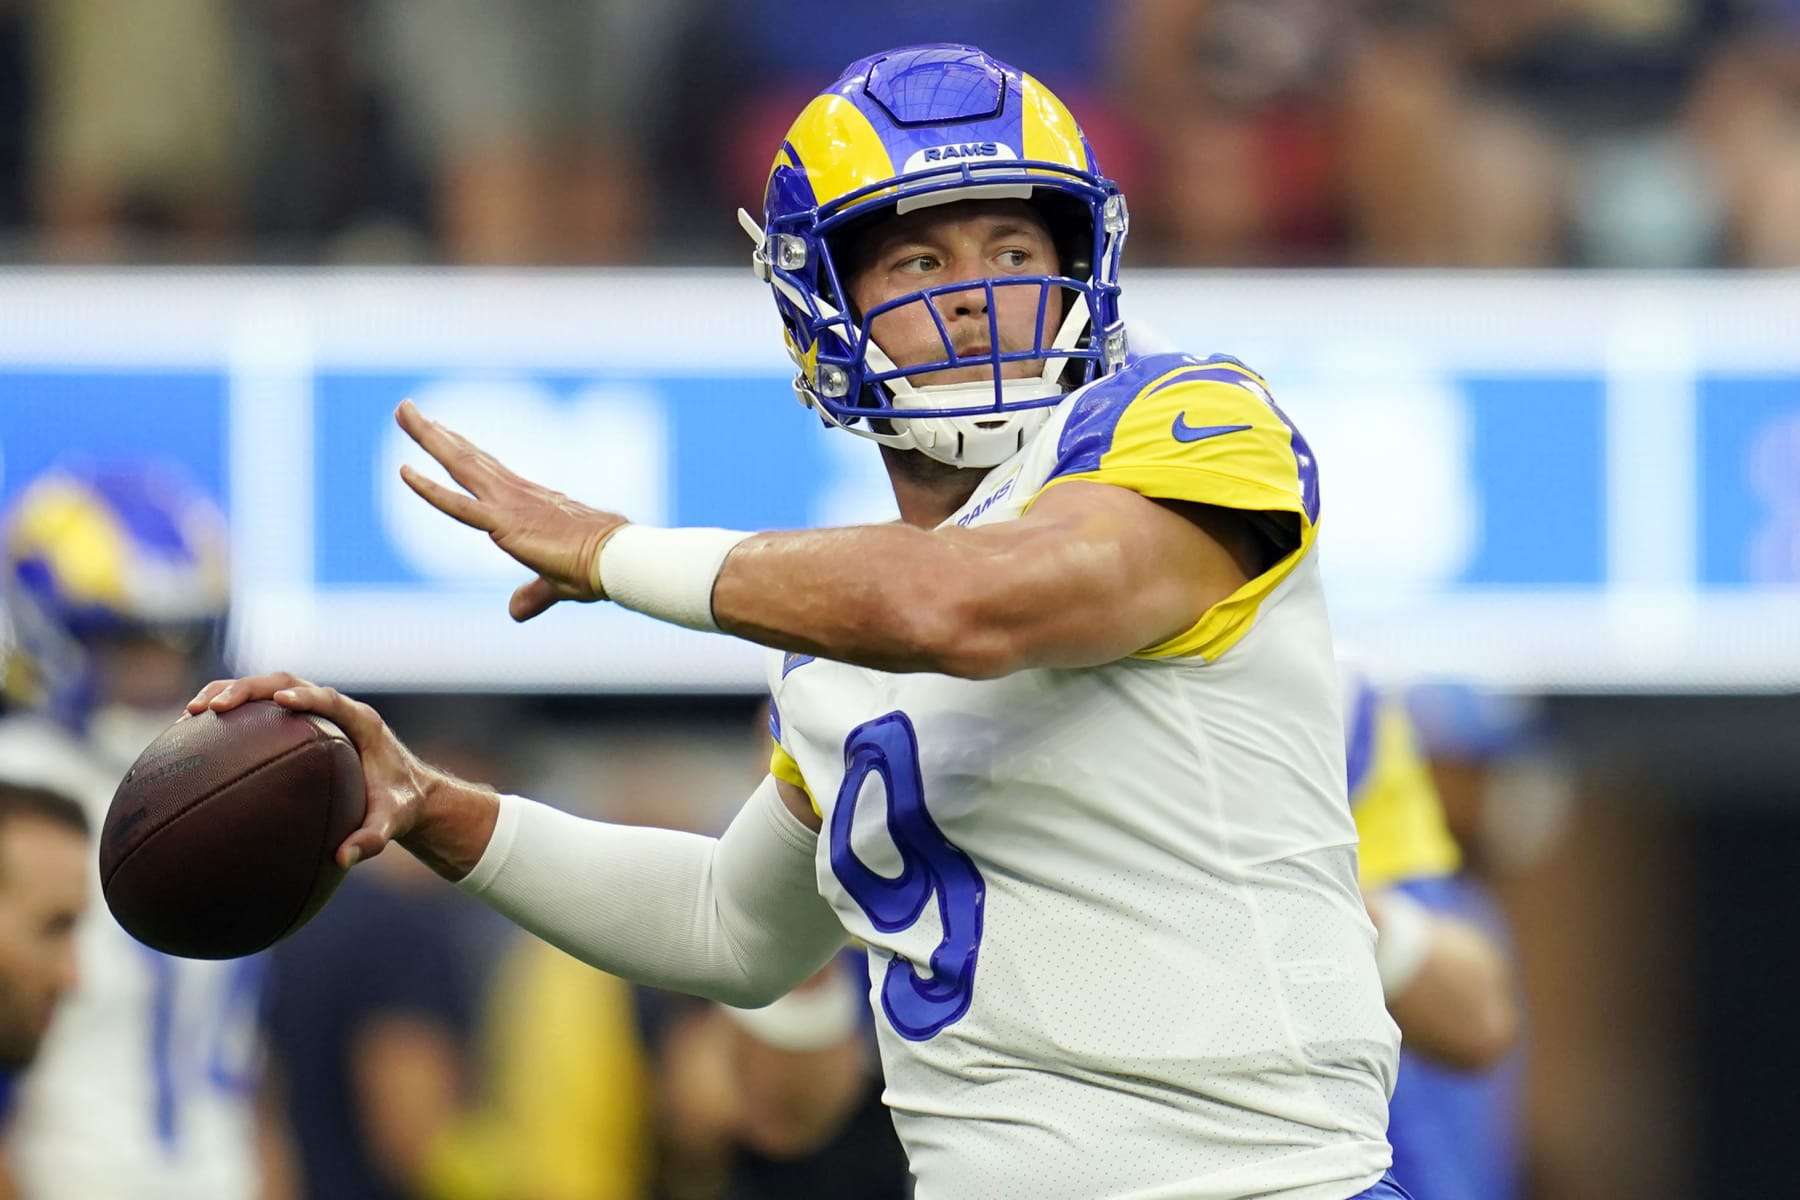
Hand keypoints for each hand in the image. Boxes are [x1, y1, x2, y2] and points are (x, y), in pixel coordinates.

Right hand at [186, 673, 492, 877]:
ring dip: (231, 693)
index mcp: (361, 723)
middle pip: (288, 683)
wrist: (407, 793)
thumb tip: (343, 859)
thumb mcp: (392, 823)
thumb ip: (372, 838)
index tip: (280, 702)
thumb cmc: (399, 805)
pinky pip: (263, 710)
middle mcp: (337, 709)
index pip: (331, 700)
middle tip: (212, 708)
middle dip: (249, 689)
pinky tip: (195, 733)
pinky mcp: (301, 722)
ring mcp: (317, 712)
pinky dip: (233, 714)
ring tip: (191, 713)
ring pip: (269, 689)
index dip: (307, 698)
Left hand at [395, 399, 627, 620]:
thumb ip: (532, 594)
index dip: (462, 451)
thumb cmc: (598, 567)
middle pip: (466, 457)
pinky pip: (458, 505)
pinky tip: (405, 471)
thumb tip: (516, 611)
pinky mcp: (505, 523)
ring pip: (460, 464)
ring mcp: (508, 504)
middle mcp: (514, 495)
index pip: (485, 471)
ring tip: (404, 410)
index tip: (441, 431)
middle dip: (435, 433)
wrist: (617, 559)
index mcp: (527, 503)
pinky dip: (430, 489)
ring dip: (429, 437)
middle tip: (407, 409)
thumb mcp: (557, 583)